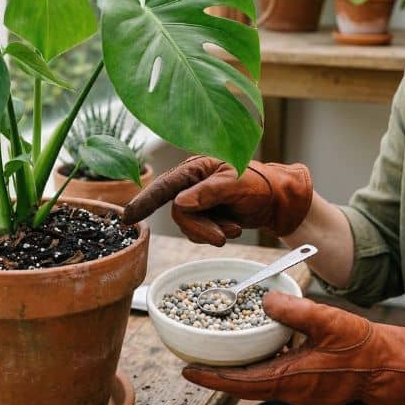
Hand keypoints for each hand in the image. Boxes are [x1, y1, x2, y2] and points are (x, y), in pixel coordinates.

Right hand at [121, 156, 312, 245]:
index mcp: (196, 168)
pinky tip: (231, 227)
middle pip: (178, 212)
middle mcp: (191, 183)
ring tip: (233, 227)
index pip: (165, 185)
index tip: (127, 217)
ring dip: (210, 232)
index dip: (145, 200)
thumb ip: (209, 192)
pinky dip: (214, 234)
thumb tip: (180, 203)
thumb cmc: (259, 183)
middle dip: (200, 228)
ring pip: (187, 225)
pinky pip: (197, 232)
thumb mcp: (236, 184)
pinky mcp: (203, 215)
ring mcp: (196, 200)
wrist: (277, 200)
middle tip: (223, 236)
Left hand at [182, 292, 404, 404]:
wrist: (392, 369)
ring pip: (260, 380)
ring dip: (239, 369)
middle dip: (219, 374)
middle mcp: (291, 390)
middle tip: (195, 360)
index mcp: (290, 380)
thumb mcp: (328, 322)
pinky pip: (276, 375)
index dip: (212, 378)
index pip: (240, 384)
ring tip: (220, 350)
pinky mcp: (309, 383)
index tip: (188, 372)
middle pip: (244, 384)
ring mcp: (300, 389)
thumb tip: (266, 299)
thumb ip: (294, 311)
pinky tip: (260, 344)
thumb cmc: (363, 348)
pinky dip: (261, 363)